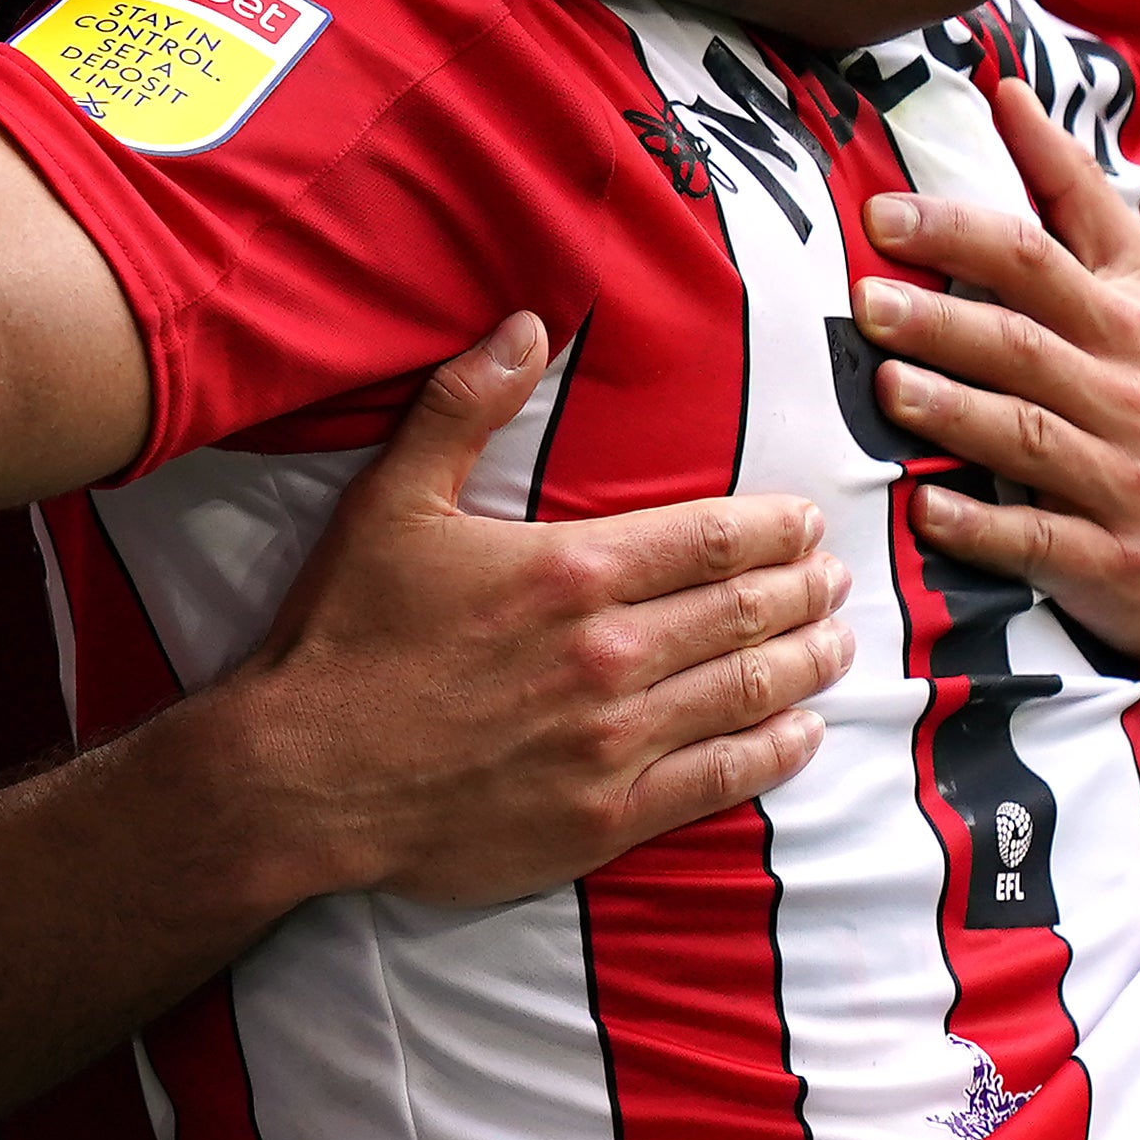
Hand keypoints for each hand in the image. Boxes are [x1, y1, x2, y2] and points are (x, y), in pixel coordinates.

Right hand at [175, 315, 853, 909]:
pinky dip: (775, 753)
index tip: (806, 521)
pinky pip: (720, 779)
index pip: (712, 537)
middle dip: (804, 589)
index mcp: (570, 569)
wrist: (302, 774)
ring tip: (837, 643)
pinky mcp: (606, 816)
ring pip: (748, 690)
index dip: (775, 527)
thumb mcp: (391, 501)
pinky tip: (801, 734)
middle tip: (833, 578)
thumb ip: (465, 407)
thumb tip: (527, 323)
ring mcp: (615, 740)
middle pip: (746, 610)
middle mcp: (609, 653)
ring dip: (807, 663)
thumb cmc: (344, 634)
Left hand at [856, 80, 1139, 684]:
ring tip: (888, 386)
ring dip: (956, 410)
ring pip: (1030, 435)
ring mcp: (1122, 478)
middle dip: (943, 319)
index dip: (961, 229)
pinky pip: (1039, 538)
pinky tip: (926, 507)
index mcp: (1128, 318)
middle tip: (866, 298)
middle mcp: (1128, 391)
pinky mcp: (1112, 558)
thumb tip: (1006, 92)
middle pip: (1025, 342)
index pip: (1039, 257)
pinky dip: (982, 523)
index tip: (884, 208)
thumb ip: (1075, 195)